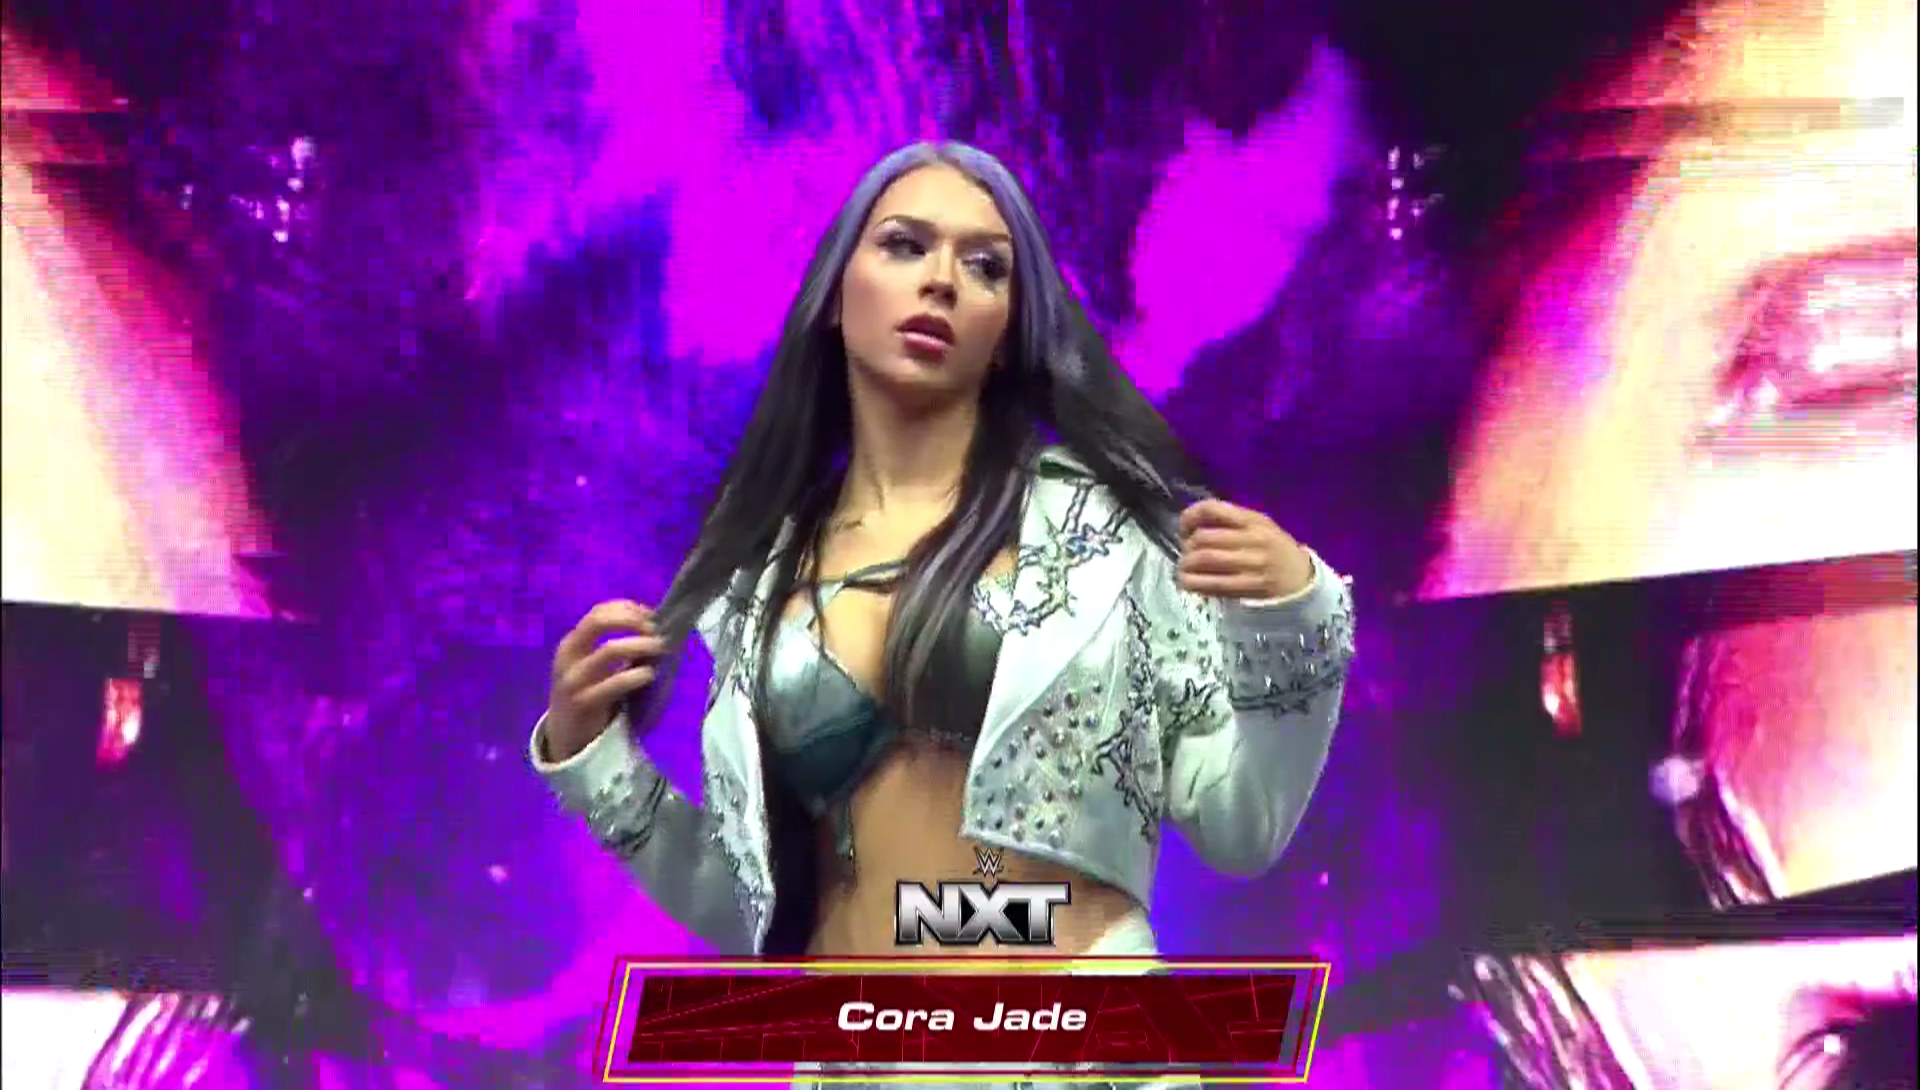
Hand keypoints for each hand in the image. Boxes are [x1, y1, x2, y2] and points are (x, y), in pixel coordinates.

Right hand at [546, 599, 665, 759]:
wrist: (565, 732)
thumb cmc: (587, 692)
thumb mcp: (593, 665)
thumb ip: (614, 646)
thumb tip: (652, 627)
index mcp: (572, 642)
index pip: (598, 612)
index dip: (627, 609)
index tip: (651, 616)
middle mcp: (569, 655)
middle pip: (598, 622)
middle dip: (630, 620)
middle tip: (655, 630)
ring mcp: (574, 679)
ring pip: (609, 649)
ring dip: (639, 644)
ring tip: (659, 648)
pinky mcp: (584, 702)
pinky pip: (614, 683)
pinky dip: (635, 675)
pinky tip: (649, 674)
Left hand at [1177, 499, 1314, 600]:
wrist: (1300, 578)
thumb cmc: (1274, 548)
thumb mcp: (1259, 525)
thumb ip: (1230, 520)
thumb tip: (1191, 522)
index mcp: (1253, 520)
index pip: (1213, 509)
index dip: (1190, 517)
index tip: (1184, 527)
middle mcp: (1253, 539)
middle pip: (1204, 537)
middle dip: (1187, 545)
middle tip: (1186, 551)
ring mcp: (1251, 564)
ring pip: (1205, 560)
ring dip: (1186, 564)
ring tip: (1184, 566)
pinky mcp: (1249, 587)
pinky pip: (1213, 584)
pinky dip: (1193, 582)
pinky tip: (1187, 582)